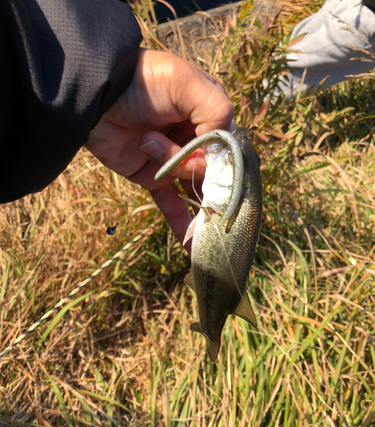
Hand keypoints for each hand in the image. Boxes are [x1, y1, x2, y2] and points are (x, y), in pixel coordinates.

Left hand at [85, 48, 234, 249]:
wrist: (94, 97)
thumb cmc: (142, 83)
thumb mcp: (184, 84)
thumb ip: (215, 110)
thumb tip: (221, 152)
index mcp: (209, 115)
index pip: (229, 147)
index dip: (225, 162)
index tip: (217, 172)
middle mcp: (196, 139)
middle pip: (213, 172)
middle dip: (201, 177)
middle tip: (178, 167)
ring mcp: (174, 160)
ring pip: (194, 189)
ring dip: (198, 205)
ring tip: (204, 226)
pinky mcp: (153, 177)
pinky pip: (170, 203)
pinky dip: (180, 222)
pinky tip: (192, 243)